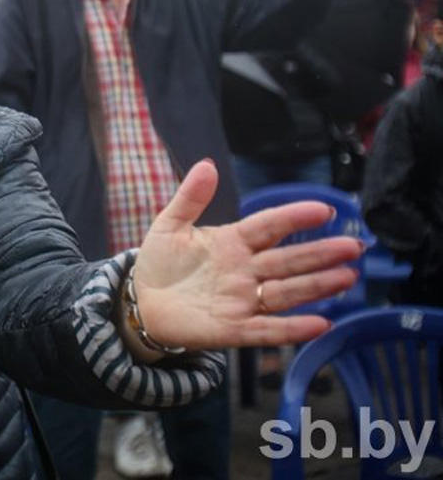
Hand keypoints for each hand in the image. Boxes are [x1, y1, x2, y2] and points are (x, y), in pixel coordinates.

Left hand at [130, 160, 362, 351]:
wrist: (141, 301)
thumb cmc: (160, 261)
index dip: (293, 218)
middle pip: (287, 260)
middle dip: (320, 254)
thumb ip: (190, 197)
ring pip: (286, 292)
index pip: (269, 227)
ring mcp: (242, 300)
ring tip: (347, 276)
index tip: (323, 209)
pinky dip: (292, 328)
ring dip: (316, 286)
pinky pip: (267, 329)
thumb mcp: (171, 225)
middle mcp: (246, 271)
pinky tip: (320, 324)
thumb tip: (207, 164)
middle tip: (353, 246)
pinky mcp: (233, 329)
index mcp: (233, 242)